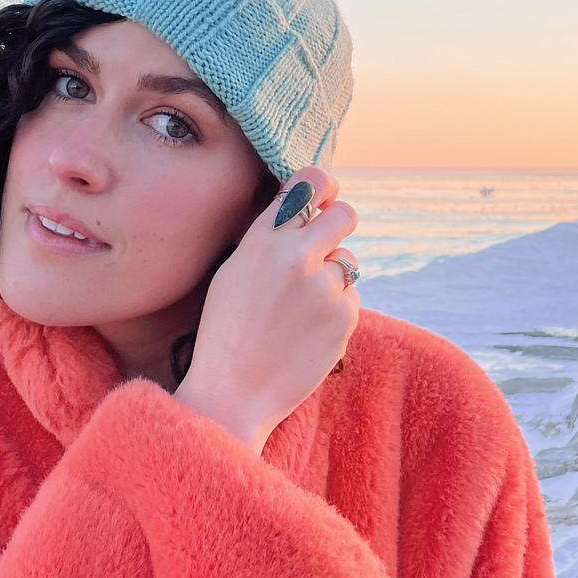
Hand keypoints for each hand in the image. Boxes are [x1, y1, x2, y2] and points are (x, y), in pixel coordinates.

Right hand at [174, 169, 360, 453]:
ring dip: (334, 277)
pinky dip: (335, 311)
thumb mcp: (234, 271)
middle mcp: (296, 256)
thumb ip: (268, 238)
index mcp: (262, 239)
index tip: (323, 198)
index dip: (323, 187)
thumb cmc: (226, 332)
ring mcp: (324, 287)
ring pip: (349, 262)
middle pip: (345, 214)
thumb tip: (304, 208)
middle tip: (324, 246)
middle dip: (338, 226)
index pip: (310, 183)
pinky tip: (307, 332)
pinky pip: (351, 298)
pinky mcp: (345, 317)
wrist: (233, 393)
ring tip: (301, 308)